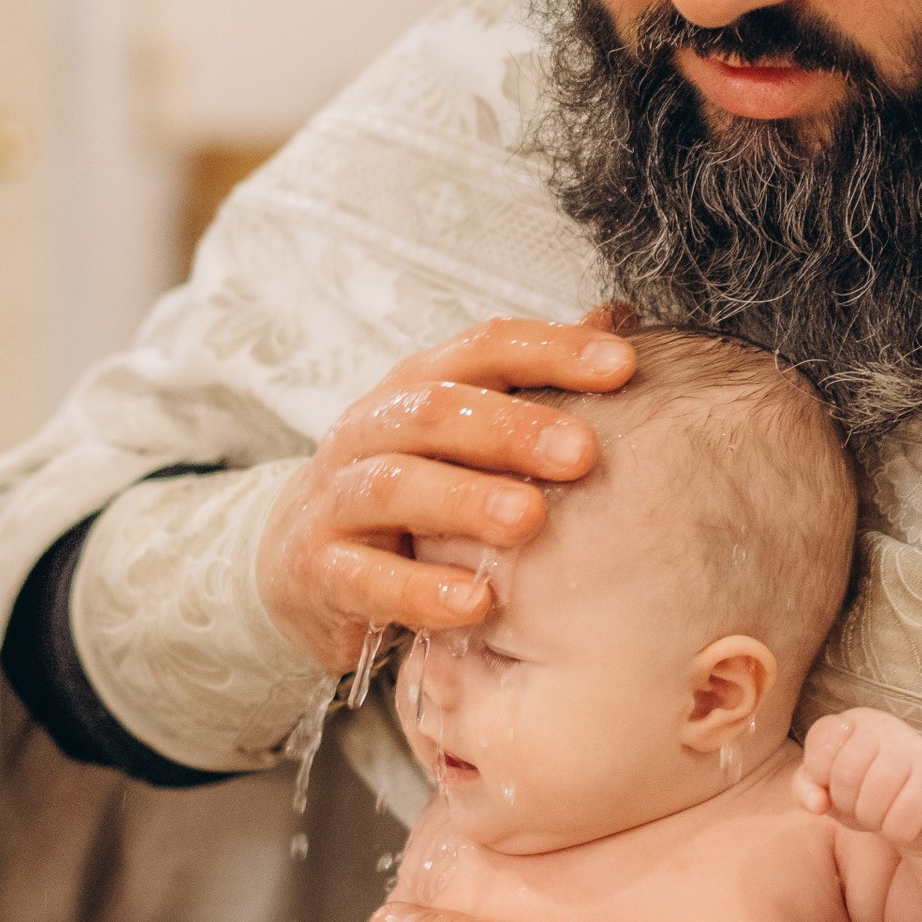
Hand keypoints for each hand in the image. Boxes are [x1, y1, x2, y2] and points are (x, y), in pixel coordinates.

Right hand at [255, 312, 634, 674]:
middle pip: (435, 411)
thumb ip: (532, 379)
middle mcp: (370, 431)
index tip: (622, 367)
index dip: (550, 350)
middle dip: (512, 428)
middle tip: (582, 452)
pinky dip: (422, 591)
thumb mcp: (461, 429)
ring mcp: (338, 500)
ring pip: (395, 486)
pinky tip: (476, 602)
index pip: (481, 350)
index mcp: (414, 388)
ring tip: (528, 520)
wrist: (299, 560)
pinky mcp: (320, 572)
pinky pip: (367, 580)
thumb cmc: (408, 488)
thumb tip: (616, 319)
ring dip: (464, 501)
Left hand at [797, 710, 921, 854]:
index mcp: (854, 721)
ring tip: (883, 812)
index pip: (822, 740)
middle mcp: (885, 727)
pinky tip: (905, 819)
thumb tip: (817, 803)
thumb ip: (806, 788)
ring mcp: (914, 750)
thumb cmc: (870, 793)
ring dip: (872, 819)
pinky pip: (900, 820)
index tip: (835, 783)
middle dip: (848, 802)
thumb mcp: (830, 789)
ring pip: (873, 799)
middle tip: (862, 804)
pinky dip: (896, 831)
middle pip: (845, 774)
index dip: (820, 773)